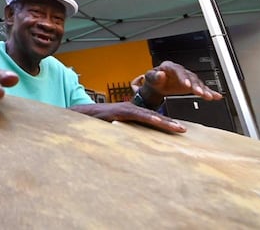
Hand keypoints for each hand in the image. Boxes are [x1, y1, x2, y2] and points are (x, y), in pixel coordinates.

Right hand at [70, 102, 185, 133]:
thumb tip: (137, 151)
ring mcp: (123, 109)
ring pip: (148, 115)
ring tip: (178, 128)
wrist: (75, 117)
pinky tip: (159, 121)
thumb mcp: (112, 132)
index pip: (150, 120)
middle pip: (153, 117)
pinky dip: (148, 118)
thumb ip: (125, 137)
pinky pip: (136, 115)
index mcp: (129, 115)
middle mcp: (128, 109)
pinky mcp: (118, 111)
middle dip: (169, 123)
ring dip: (164, 121)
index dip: (164, 124)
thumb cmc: (93, 125)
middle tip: (184, 131)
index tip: (178, 131)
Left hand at [141, 61, 222, 102]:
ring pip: (197, 82)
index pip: (178, 70)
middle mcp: (180, 71)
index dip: (183, 77)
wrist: (157, 86)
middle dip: (196, 85)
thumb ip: (154, 77)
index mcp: (169, 66)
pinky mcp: (192, 85)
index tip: (187, 85)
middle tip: (200, 92)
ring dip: (203, 89)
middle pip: (190, 76)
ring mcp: (187, 77)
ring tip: (208, 96)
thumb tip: (160, 74)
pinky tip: (216, 96)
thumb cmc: (153, 80)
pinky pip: (202, 88)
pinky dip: (210, 92)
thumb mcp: (150, 78)